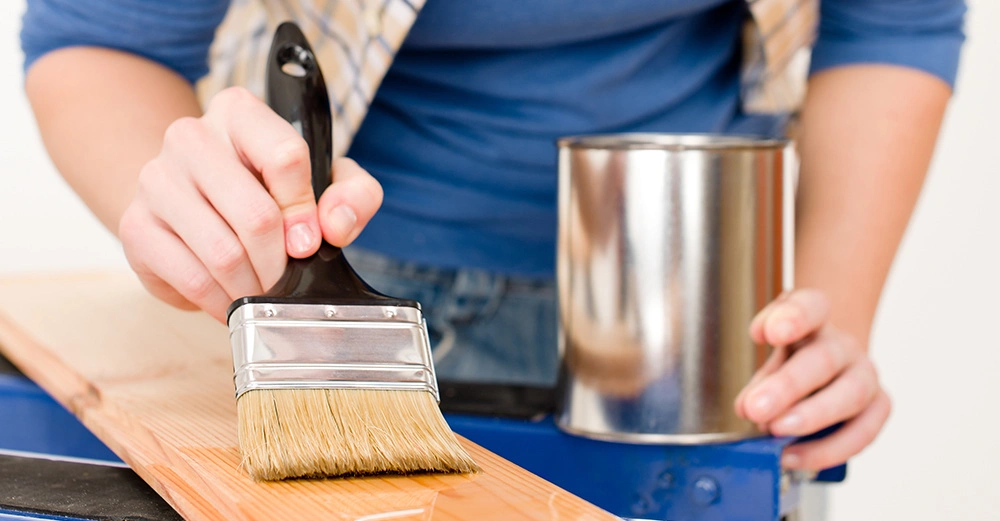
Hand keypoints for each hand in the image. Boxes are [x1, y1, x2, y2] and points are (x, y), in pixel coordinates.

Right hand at [118, 87, 382, 321]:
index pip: (286, 157)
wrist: (194, 206)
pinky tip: (232, 299)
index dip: (305, 211)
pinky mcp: (136, 227)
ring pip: (223, 252)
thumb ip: (353, 195)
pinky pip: (192, 278)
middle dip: (281, 261)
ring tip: (262, 291)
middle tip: (286, 279)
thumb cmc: (268, 191)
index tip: (309, 240)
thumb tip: (334, 225)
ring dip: (253, 285)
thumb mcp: (326, 183)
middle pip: (256, 214)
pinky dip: (222, 300)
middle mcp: (190, 136)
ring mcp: (156, 180)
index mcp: (240, 113)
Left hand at [734, 289, 891, 470]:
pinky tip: (794, 456)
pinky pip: (862, 432)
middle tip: (755, 409)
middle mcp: (843, 344)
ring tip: (775, 431)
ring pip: (851, 395)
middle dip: (788, 386)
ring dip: (811, 417)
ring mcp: (865, 374)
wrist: (832, 362)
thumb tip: (747, 407)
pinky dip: (827, 449)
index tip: (770, 333)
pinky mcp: (879, 406)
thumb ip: (759, 376)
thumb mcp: (769, 356)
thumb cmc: (794, 355)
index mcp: (814, 319)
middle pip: (824, 359)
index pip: (810, 306)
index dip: (792, 318)